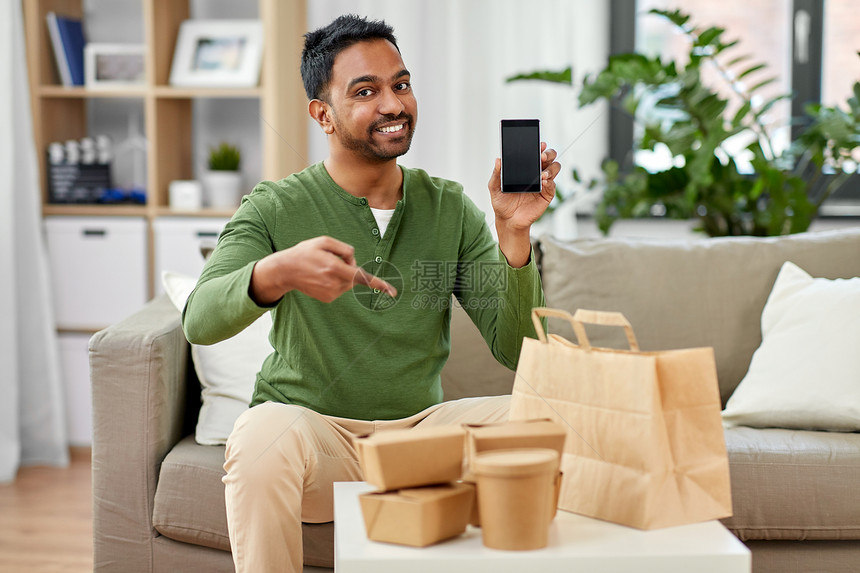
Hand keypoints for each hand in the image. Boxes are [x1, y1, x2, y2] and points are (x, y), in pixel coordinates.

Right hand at [250, 236, 396, 304]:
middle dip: (350, 267)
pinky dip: (336, 281)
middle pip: (355, 275)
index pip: (361, 276)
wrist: (286, 271)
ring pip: (348, 282)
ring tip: (323, 268)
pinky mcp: (328, 298)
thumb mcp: (324, 241)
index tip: (393, 292)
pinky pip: (341, 288)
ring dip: (342, 274)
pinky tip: (321, 277)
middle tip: (332, 259)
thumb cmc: (305, 252)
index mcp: (333, 268)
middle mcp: (333, 283)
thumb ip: (344, 248)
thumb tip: (353, 262)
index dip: (379, 284)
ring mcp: (330, 293)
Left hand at [488, 142, 560, 230]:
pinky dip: (550, 182)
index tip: (538, 144)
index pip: (536, 153)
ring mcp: (543, 183)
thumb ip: (496, 174)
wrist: (507, 220)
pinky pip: (553, 185)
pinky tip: (543, 182)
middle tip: (542, 156)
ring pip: (555, 168)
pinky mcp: (547, 195)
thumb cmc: (502, 202)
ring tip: (542, 173)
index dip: (540, 147)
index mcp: (526, 167)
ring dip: (550, 168)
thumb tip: (498, 160)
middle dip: (549, 154)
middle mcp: (537, 172)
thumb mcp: (494, 187)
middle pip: (550, 157)